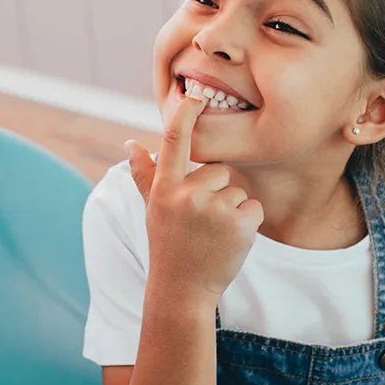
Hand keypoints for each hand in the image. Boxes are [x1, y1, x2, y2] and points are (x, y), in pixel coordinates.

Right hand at [125, 96, 263, 302]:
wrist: (182, 290)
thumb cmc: (168, 245)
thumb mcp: (152, 209)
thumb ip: (144, 175)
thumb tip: (130, 143)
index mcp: (165, 188)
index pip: (173, 140)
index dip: (185, 114)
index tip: (195, 94)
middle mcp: (187, 194)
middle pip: (219, 170)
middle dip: (216, 191)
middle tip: (202, 221)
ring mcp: (214, 209)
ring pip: (237, 190)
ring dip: (231, 209)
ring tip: (213, 234)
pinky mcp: (240, 223)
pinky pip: (254, 207)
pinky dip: (247, 222)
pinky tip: (230, 240)